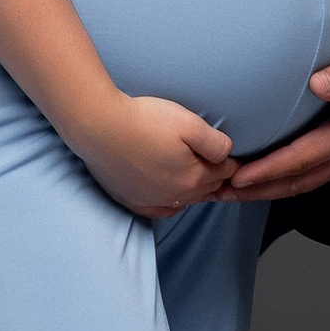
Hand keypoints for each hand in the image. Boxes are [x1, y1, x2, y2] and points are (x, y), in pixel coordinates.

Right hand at [76, 96, 236, 219]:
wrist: (99, 126)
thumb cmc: (144, 120)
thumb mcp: (189, 123)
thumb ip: (215, 143)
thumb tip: (228, 155)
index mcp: (193, 178)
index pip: (224, 173)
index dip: (230, 161)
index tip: (230, 153)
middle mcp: (175, 196)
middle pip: (208, 189)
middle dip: (216, 177)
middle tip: (219, 164)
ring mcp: (152, 201)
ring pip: (186, 201)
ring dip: (195, 190)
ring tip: (197, 176)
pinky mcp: (132, 201)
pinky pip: (160, 210)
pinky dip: (170, 203)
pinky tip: (171, 195)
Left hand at [227, 41, 329, 199]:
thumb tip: (318, 83)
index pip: (299, 160)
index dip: (267, 171)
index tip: (236, 177)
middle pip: (293, 183)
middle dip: (255, 192)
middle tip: (216, 193)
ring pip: (299, 185)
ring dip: (264, 191)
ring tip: (229, 193)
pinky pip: (307, 177)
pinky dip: (280, 182)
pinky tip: (261, 180)